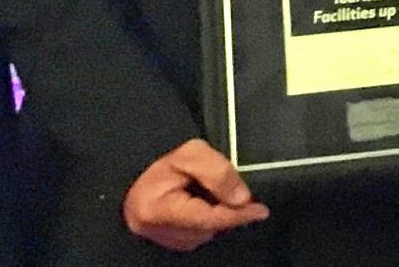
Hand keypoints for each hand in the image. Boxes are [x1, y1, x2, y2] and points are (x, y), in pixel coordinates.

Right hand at [122, 139, 271, 251]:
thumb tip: (242, 198)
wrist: (138, 176)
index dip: (236, 215)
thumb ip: (217, 172)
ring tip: (207, 191)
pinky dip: (211, 219)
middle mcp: (161, 234)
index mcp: (156, 211)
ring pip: (210, 232)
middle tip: (230, 188)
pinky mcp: (175, 243)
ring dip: (220, 213)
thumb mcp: (191, 154)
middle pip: (211, 228)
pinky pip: (204, 233)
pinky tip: (203, 202)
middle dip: (228, 210)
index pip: (206, 219)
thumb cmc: (163, 164)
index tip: (260, 210)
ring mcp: (168, 242)